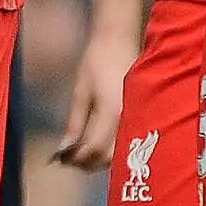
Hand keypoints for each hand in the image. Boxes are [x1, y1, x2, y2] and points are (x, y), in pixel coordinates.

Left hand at [55, 20, 140, 167]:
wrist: (120, 42)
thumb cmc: (96, 62)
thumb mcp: (80, 92)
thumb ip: (74, 123)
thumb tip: (64, 149)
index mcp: (112, 110)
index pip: (94, 148)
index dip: (77, 158)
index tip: (62, 159)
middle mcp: (129, 118)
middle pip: (110, 157)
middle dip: (88, 163)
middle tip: (71, 160)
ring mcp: (139, 118)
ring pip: (120, 153)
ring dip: (100, 159)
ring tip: (81, 152)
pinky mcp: (143, 116)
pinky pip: (127, 141)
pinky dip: (111, 148)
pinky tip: (98, 144)